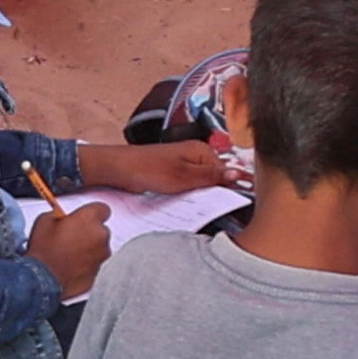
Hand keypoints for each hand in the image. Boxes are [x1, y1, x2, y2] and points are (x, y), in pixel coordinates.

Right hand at [32, 201, 116, 298]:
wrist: (43, 280)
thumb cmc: (44, 251)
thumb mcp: (45, 221)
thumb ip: (60, 215)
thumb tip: (62, 218)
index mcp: (89, 218)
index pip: (102, 209)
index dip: (92, 213)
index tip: (83, 217)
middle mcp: (101, 235)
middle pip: (101, 229)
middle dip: (89, 232)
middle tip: (71, 237)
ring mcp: (102, 255)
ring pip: (99, 247)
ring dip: (89, 248)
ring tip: (69, 254)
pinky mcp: (99, 272)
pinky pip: (95, 263)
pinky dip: (87, 263)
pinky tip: (71, 266)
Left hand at [90, 135, 235, 198]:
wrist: (118, 169)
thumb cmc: (147, 169)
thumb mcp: (184, 176)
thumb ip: (212, 176)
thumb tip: (239, 174)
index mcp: (202, 151)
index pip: (227, 172)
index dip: (229, 189)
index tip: (229, 205)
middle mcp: (196, 155)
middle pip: (215, 179)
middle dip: (214, 194)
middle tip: (207, 208)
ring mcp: (185, 165)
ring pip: (202, 185)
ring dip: (200, 197)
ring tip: (193, 205)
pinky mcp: (174, 174)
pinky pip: (189, 187)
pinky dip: (188, 196)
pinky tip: (183, 202)